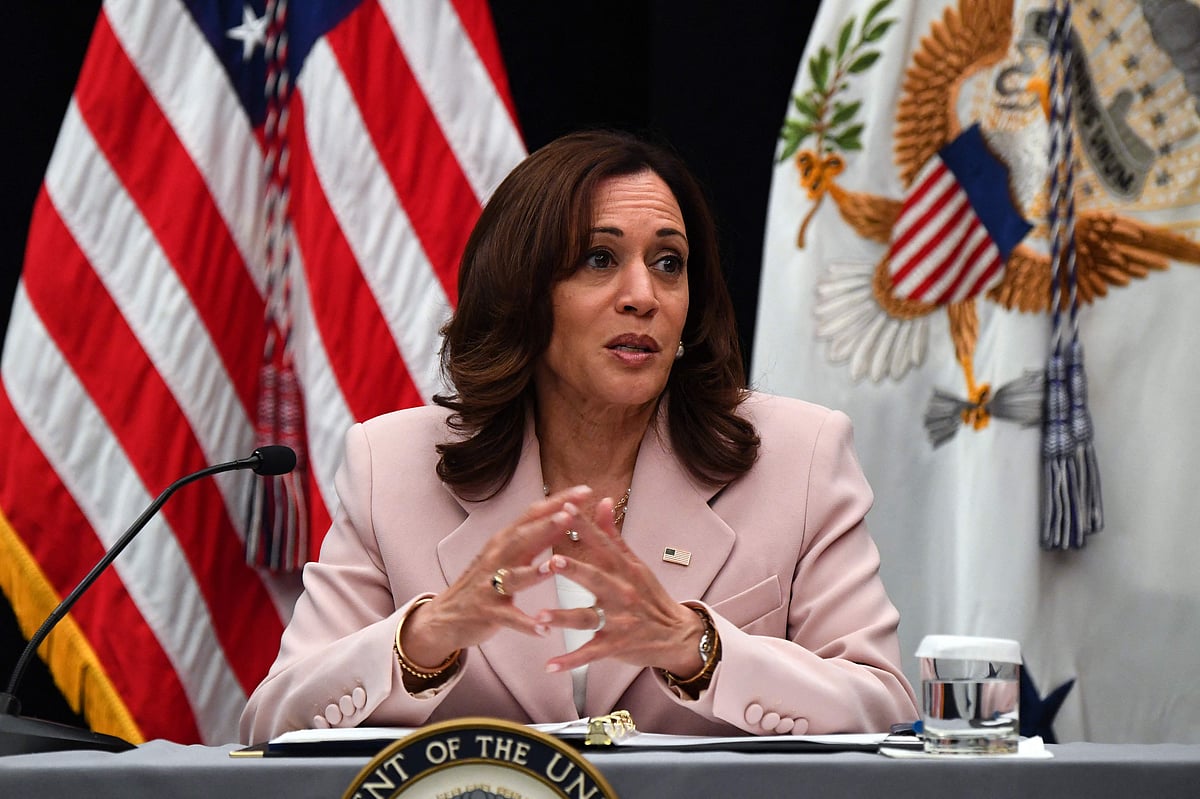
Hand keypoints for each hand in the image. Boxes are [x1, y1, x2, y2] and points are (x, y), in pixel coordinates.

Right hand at [399, 485, 591, 668]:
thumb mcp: (508, 555)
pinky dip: (526, 623)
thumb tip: (566, 516)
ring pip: (513, 577)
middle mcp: (496, 558)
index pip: (533, 514)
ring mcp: (490, 586)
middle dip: (546, 526)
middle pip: (522, 538)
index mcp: (505, 541)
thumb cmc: (485, 582)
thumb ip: (536, 538)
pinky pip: (509, 618)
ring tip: (555, 567)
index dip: (558, 502)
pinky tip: (544, 629)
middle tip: (571, 514)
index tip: (585, 490)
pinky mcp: (487, 612)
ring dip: (534, 572)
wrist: (445, 616)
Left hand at [535, 497, 706, 676]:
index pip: (602, 544)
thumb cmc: (649, 596)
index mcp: (624, 569)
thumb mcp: (634, 563)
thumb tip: (602, 500)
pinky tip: (550, 665)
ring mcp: (618, 621)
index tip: (565, 510)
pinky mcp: (615, 646)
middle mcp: (622, 593)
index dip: (584, 527)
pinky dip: (570, 661)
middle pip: (596, 579)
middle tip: (552, 562)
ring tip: (541, 616)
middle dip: (575, 570)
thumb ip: (613, 534)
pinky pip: (590, 654)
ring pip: (589, 618)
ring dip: (564, 618)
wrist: (676, 634)